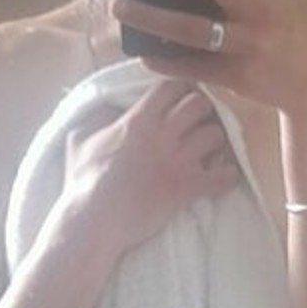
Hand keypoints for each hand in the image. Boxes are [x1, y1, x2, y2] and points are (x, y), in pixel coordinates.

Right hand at [62, 77, 239, 255]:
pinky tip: (221, 176)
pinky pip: (224, 175)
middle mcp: (163, 135)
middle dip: (202, 111)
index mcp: (139, 119)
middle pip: (200, 104)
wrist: (94, 221)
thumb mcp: (80, 140)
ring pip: (216, 135)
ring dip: (215, 141)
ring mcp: (179, 161)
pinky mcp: (188, 189)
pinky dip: (227, 175)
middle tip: (197, 122)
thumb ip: (97, 118)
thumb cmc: (82, 182)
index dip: (180, 88)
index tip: (180, 97)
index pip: (172, 85)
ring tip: (208, 149)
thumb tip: (108, 108)